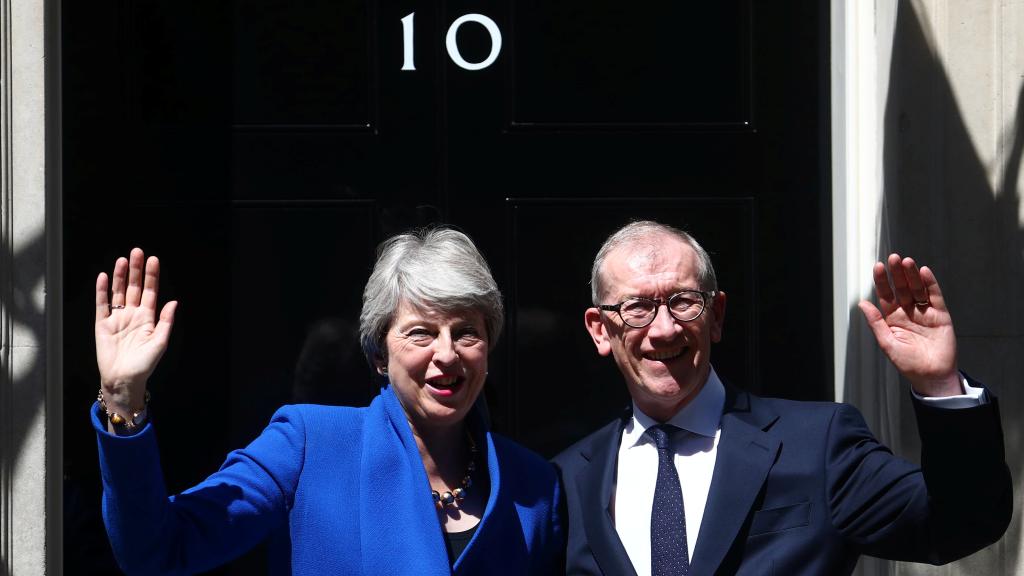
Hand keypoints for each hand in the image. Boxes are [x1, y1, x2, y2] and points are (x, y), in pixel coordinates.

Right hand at [95, 248, 177, 413]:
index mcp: (148, 318)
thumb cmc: (144, 365)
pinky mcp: (102, 325)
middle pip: (133, 287)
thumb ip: (166, 321)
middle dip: (135, 270)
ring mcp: (117, 318)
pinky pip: (102, 304)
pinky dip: (103, 291)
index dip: (151, 276)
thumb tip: (174, 302)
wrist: (124, 380)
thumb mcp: (160, 342)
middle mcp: (132, 315)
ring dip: (120, 276)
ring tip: (122, 260)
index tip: (153, 260)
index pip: (150, 292)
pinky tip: (105, 277)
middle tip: (137, 252)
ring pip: (118, 292)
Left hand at [858, 254, 960, 396]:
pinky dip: (930, 284)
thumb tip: (862, 303)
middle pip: (902, 288)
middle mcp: (908, 311)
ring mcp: (924, 312)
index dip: (882, 281)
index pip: (886, 294)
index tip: (878, 266)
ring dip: (912, 275)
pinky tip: (924, 272)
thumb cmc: (908, 363)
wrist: (932, 377)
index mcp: (892, 318)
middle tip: (893, 258)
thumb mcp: (887, 343)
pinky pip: (934, 296)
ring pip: (918, 288)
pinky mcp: (940, 315)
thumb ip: (876, 322)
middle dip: (897, 273)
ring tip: (907, 262)